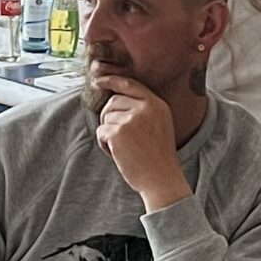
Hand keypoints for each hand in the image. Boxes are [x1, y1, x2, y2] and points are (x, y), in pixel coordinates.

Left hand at [92, 78, 188, 210]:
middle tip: (118, 137)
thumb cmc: (158, 157)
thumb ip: (143, 110)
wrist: (162, 180)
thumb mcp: (160, 125)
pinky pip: (101, 132)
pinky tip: (119, 155)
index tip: (98, 80)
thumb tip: (113, 99)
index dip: (111, 80)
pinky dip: (104, 145)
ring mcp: (132, 119)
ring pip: (106, 117)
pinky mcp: (119, 133)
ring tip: (124, 149)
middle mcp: (145, 108)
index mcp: (157, 104)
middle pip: (113, 101)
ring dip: (109, 134)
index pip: (130, 84)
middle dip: (109, 117)